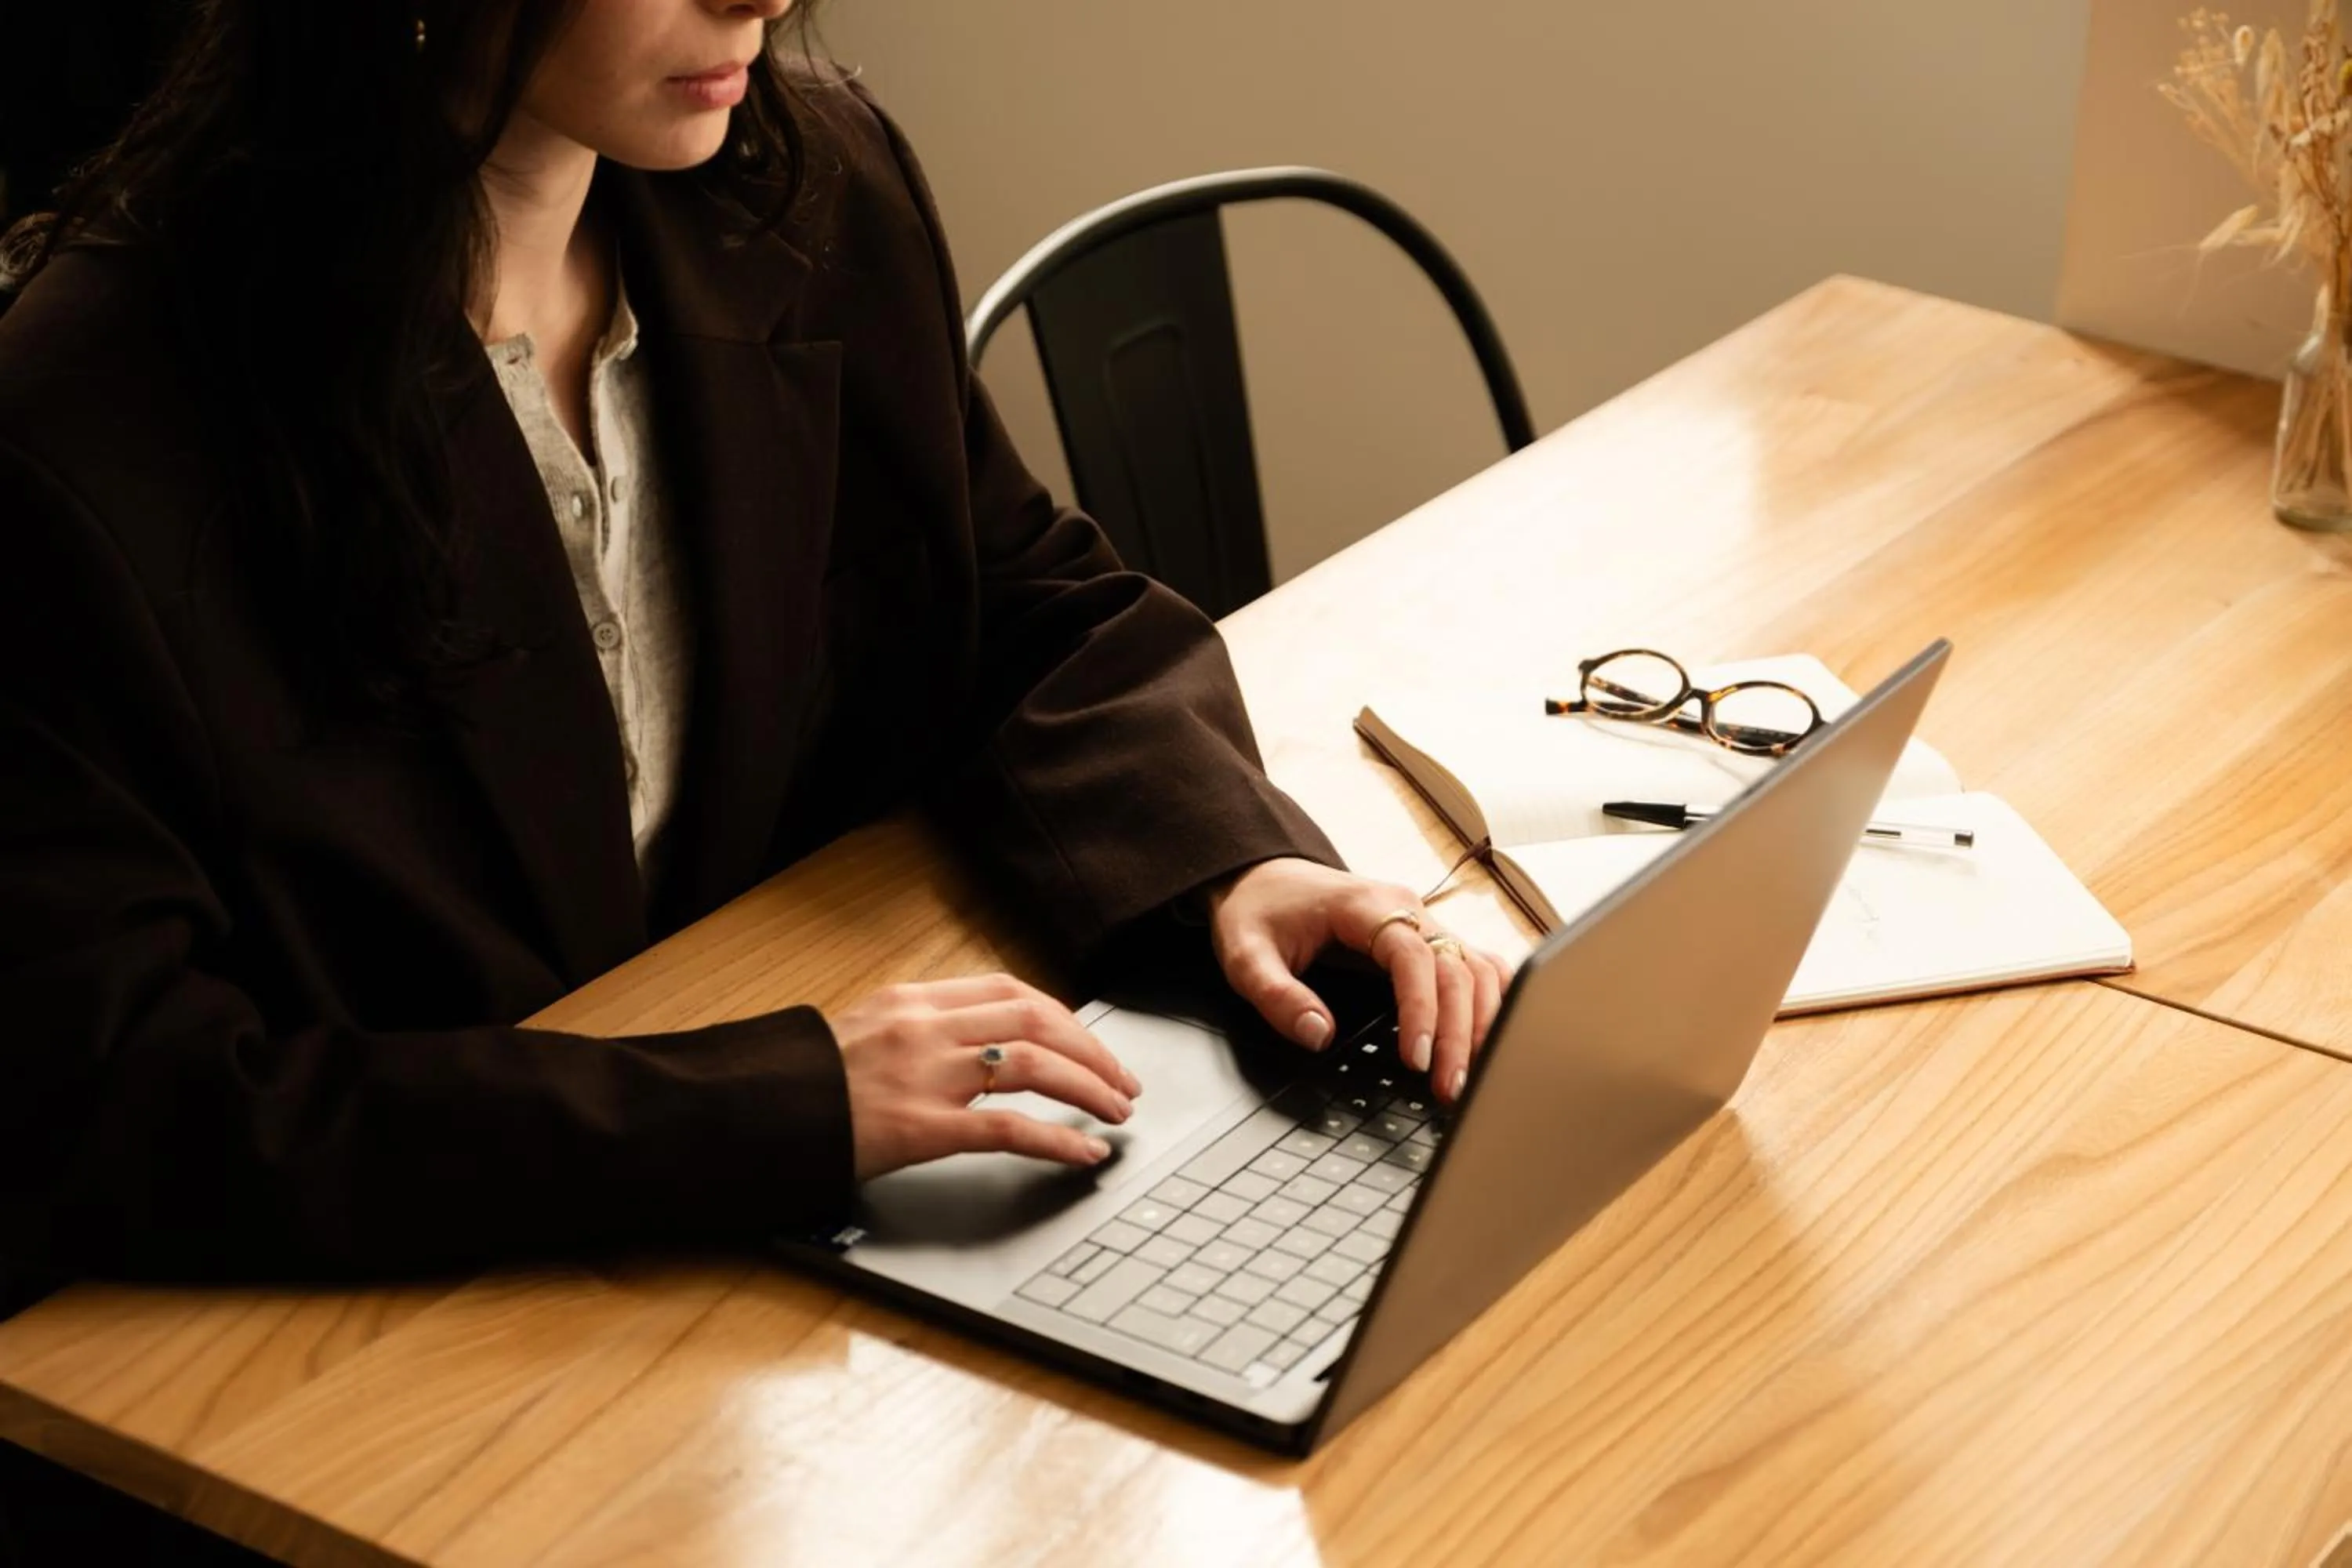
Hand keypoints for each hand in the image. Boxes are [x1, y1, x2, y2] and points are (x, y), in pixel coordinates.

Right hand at [831, 974, 1141, 1180]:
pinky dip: (1058, 1139)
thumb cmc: (802, 1083)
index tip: (1088, 1041)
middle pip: (1036, 1019)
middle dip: (1092, 1049)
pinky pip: (1008, 1128)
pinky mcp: (921, 1128)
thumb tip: (974, 1044)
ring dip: (1088, 1086)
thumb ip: (917, 1031)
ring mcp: (924, 1076)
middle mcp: (925, 1028)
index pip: (1009, 991)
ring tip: (1116, 1112)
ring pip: (1033, 1063)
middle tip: (1122, 1081)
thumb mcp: (860, 1033)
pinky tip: (1084, 1152)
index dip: (1063, 1016)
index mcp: (911, 1000)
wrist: (750, 1113)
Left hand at [1204, 858, 1515, 1104]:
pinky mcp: (1429, 940)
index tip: (1416, 1060)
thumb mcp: (1246, 956)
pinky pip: (1477, 966)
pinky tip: (1489, 1038)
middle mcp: (1407, 910)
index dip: (1422, 1009)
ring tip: (1467, 1076)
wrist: (1263, 877)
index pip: (1413, 956)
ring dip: (1481, 1022)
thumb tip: (1319, 1035)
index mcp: (1365, 907)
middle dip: (1459, 1032)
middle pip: (1457, 967)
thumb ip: (1276, 996)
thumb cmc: (1258, 912)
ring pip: (1478, 968)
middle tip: (1449, 1087)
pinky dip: (1491, 1001)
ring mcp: (1424, 923)